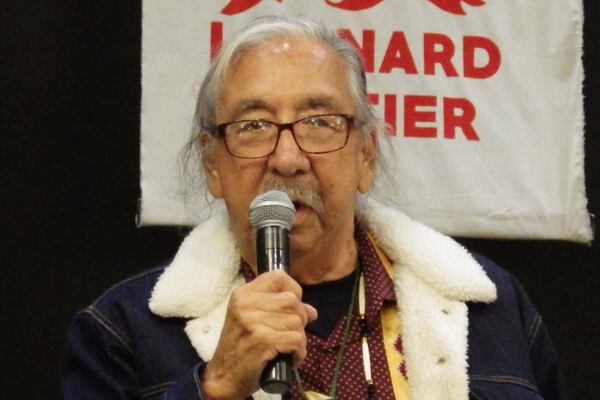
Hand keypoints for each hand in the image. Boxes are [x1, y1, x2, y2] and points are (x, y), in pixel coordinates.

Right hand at [202, 270, 317, 399]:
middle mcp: (246, 304)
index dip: (292, 289)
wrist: (223, 377)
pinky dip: (299, 352)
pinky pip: (297, 339)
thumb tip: (311, 311)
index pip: (278, 276)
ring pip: (297, 321)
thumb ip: (281, 311)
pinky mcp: (263, 340)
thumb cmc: (240, 349)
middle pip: (292, 300)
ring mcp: (253, 321)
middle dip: (298, 319)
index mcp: (243, 294)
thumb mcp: (253, 322)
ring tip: (285, 348)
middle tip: (287, 334)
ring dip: (298, 339)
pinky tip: (288, 358)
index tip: (292, 307)